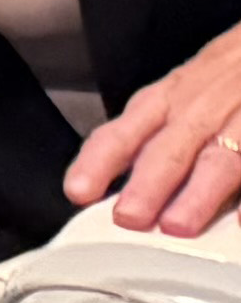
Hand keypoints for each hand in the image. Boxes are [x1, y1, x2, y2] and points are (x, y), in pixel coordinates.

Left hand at [71, 15, 240, 239]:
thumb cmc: (221, 77)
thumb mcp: (178, 92)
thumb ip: (149, 132)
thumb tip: (104, 183)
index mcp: (164, 103)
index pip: (122, 134)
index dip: (98, 163)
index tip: (77, 192)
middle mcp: (197, 112)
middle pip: (169, 150)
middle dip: (146, 185)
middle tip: (128, 218)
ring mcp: (240, 121)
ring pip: (218, 160)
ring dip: (196, 194)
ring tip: (177, 226)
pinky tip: (240, 221)